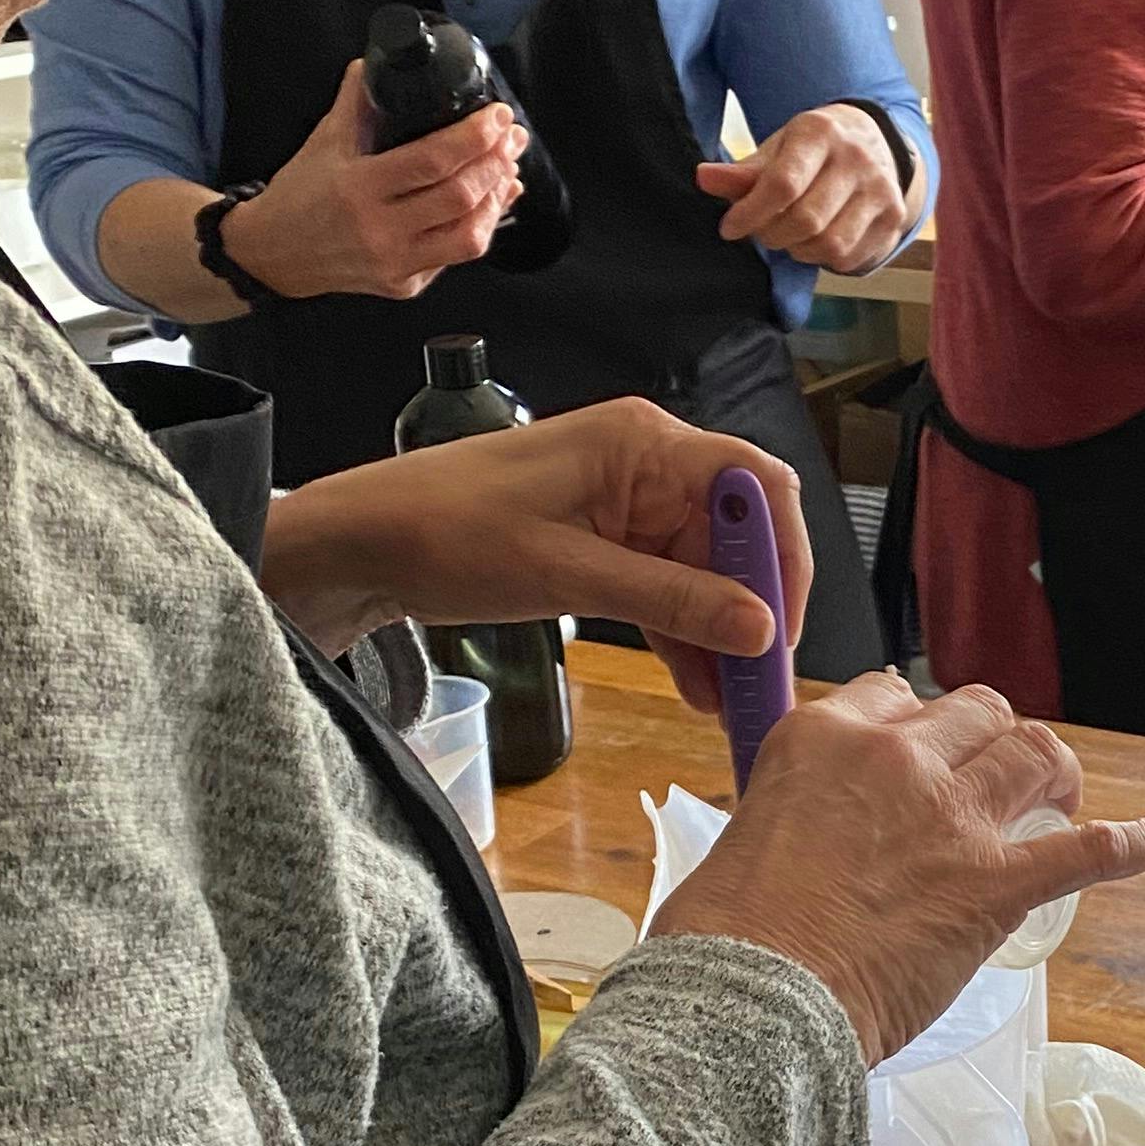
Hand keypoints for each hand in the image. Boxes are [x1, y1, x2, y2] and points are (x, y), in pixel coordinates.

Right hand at [224, 61, 524, 303]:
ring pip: (469, 237)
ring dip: (497, 199)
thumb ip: (356, 101)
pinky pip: (456, 258)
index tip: (497, 118)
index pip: (432, 160)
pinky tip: (492, 203)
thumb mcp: (324, 141)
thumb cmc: (300, 195)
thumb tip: (377, 61)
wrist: (273, 253)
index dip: (475, 137)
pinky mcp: (404, 286)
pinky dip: (481, 227)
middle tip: (511, 138)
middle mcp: (379, 230)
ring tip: (508, 168)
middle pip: (460, 198)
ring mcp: (395, 263)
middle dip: (496, 163)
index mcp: (358, 188)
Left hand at [257, 399, 812, 705]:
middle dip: (754, 608)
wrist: (362, 545)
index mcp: (642, 443)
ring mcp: (626, 501)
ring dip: (720, 631)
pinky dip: (682, 631)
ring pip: (706, 567)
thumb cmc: (443, 532)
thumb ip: (668, 599)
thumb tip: (758, 627)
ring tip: (731, 701)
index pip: (754, 485)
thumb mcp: (564, 574)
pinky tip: (696, 685)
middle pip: (736, 533)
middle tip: (762, 682)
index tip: (782, 630)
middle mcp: (645, 462)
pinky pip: (666, 584)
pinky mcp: (605, 538)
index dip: (782, 558)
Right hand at [655, 674, 1144, 1063]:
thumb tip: (803, 837)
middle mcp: (895, 761)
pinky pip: (1091, 850)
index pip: (892, 695)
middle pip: (975, 712)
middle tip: (996, 779)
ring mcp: (952, 819)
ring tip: (1062, 796)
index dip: (916, 727)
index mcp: (825, 738)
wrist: (752, 1003)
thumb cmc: (729, 942)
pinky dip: (1140, 841)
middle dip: (991, 738)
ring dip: (1055, 771)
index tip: (920, 755)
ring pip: (1033, 753)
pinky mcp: (995, 885)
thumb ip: (790, 814)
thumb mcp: (741, 837)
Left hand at [692, 106, 910, 273]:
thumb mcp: (775, 150)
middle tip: (762, 231)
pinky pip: (850, 258)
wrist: (872, 142)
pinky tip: (817, 241)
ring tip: (791, 235)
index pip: (782, 184)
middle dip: (773, 234)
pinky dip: (824, 259)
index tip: (730, 227)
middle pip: (806, 220)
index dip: (750, 213)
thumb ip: (740, 172)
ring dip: (798, 250)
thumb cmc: (812, 150)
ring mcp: (882, 189)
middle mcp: (857, 158)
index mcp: (820, 132)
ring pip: (830, 244)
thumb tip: (703, 179)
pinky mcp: (894, 217)